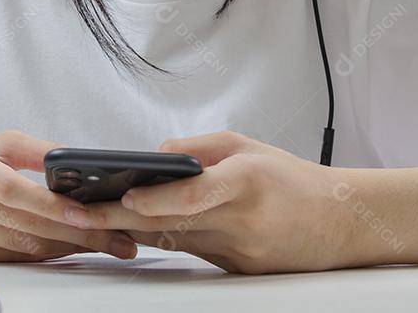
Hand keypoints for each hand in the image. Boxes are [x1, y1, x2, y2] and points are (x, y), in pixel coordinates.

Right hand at [0, 130, 137, 262]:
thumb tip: (75, 158)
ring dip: (76, 246)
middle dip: (82, 233)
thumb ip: (35, 150)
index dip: (49, 204)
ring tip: (114, 244)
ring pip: (32, 247)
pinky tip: (81, 250)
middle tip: (122, 237)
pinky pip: (23, 258)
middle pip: (32, 226)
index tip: (84, 211)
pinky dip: (56, 254)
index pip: (14, 191)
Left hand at [60, 130, 348, 273]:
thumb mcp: (251, 147)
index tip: (121, 193)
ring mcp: (238, 252)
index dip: (155, 197)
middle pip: (169, 222)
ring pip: (171, 240)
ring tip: (85, 216)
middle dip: (117, 217)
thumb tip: (156, 156)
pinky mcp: (236, 271)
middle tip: (76, 210)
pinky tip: (126, 232)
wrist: (341, 223)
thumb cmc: (295, 180)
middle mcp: (241, 222)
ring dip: (127, 230)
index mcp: (247, 182)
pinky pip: (188, 252)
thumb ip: (202, 148)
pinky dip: (157, 239)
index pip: (194, 195)